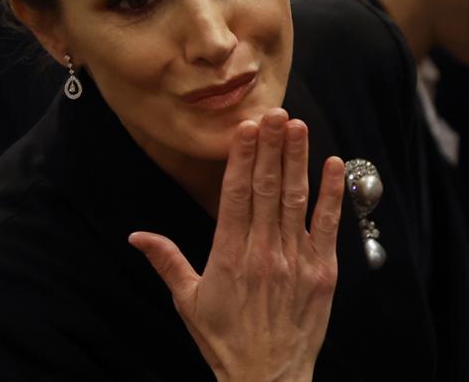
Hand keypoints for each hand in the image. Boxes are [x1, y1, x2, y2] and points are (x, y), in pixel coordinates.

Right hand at [130, 109, 346, 381]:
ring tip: (296, 126)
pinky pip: (328, 224)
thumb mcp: (188, 301)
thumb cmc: (224, 340)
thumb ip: (166, 261)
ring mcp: (296, 260)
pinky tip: (333, 164)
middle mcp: (263, 253)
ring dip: (297, 159)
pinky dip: (332, 193)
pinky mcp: (323, 270)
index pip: (235, 196)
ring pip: (297, 199)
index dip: (241, 159)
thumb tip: (135, 235)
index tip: (244, 129)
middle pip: (267, 189)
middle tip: (273, 112)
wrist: (266, 376)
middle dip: (270, 148)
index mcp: (229, 256)